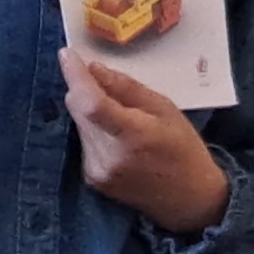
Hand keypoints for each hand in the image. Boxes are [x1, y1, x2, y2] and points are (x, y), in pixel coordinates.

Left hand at [60, 46, 228, 234]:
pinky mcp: (90, 178)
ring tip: (120, 113)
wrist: (187, 199)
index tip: (67, 54)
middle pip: (79, 110)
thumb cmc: (184, 148)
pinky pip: (83, 142)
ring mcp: (96, 170)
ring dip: (90, 110)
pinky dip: (94, 130)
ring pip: (79, 125)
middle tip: (101, 79)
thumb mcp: (167, 110)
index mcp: (134, 134)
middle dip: (85, 89)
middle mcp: (108, 155)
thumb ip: (128, 89)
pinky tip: (116, 135)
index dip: (76, 77)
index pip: (93, 103)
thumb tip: (95, 69)